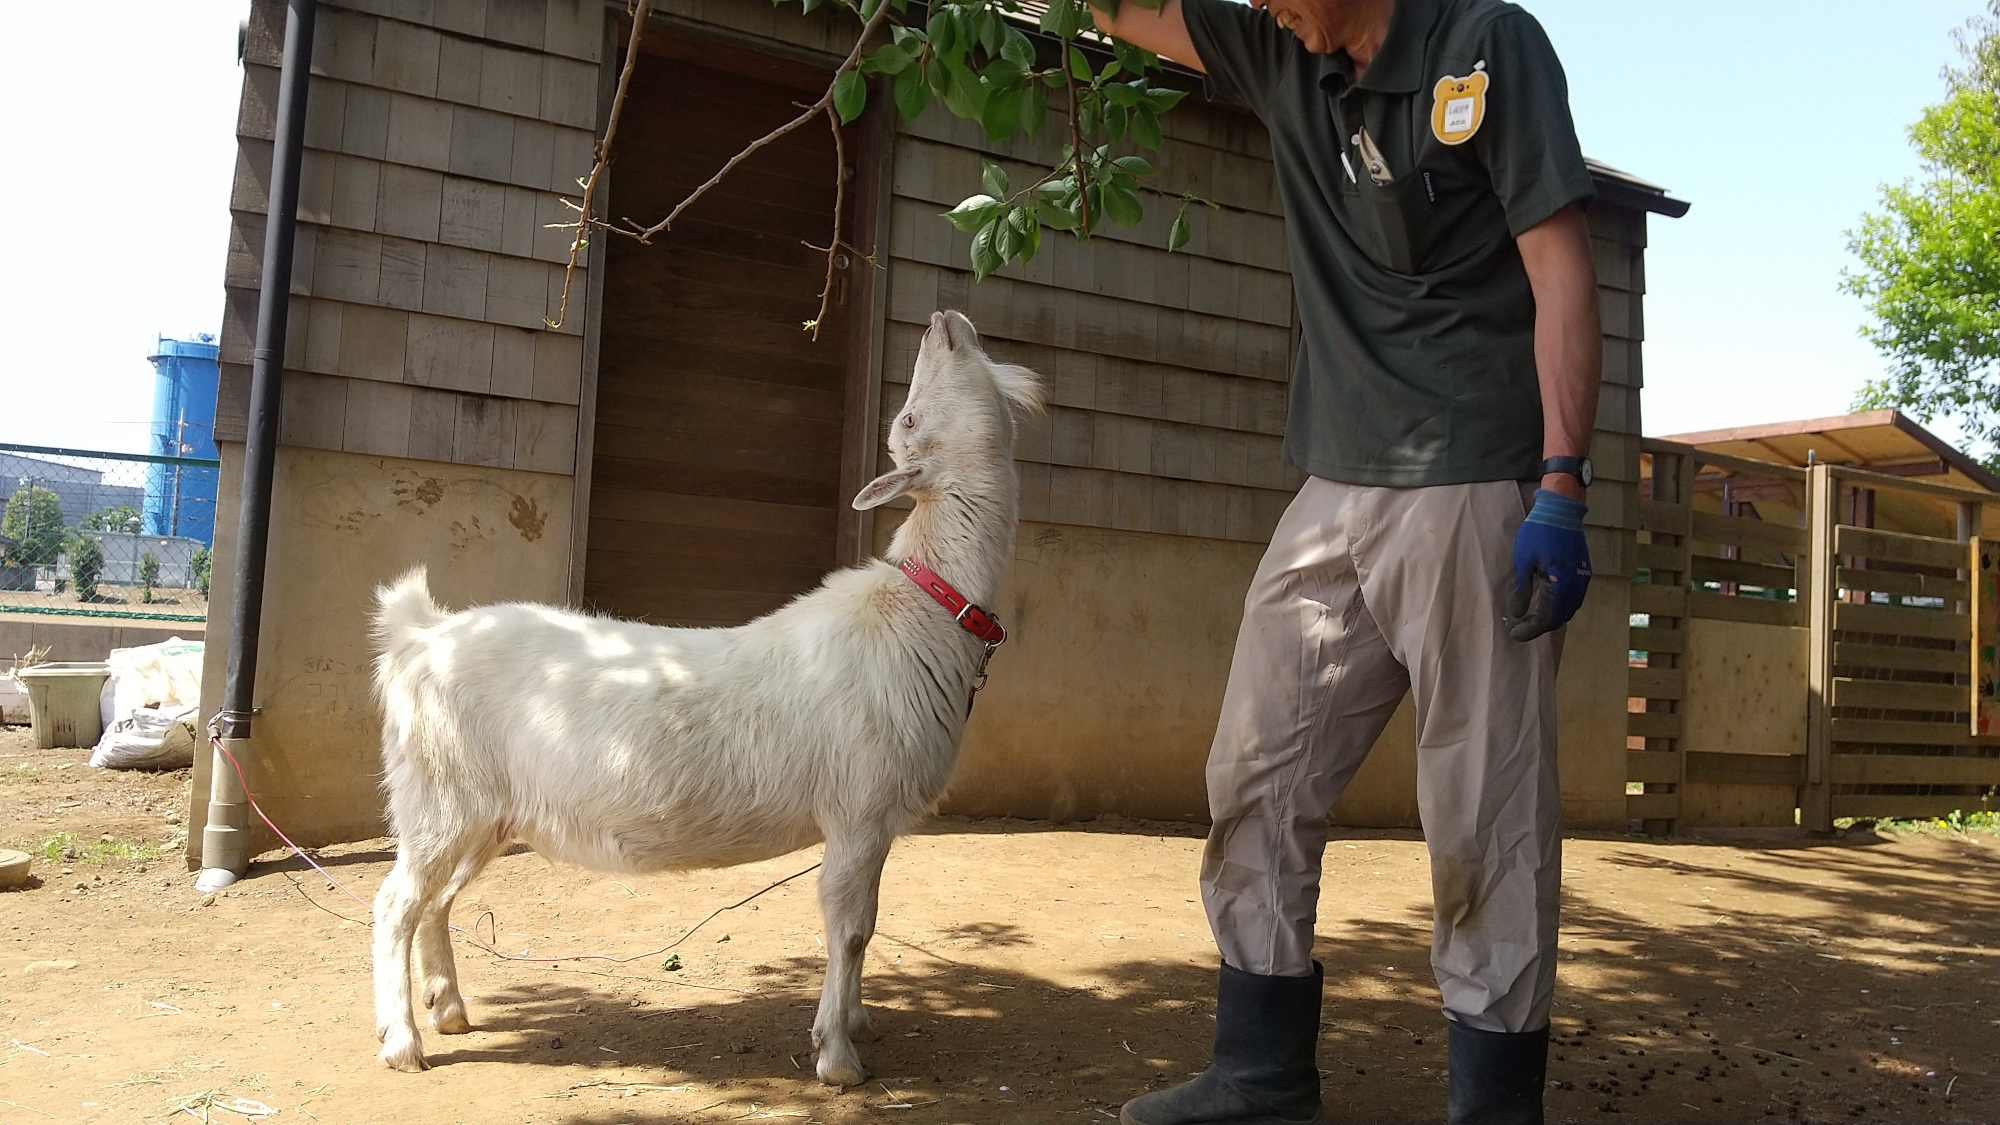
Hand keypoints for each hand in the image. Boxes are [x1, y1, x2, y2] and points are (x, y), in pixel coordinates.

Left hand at [1506, 490, 1590, 641]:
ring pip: (1568, 610)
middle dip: (1538, 626)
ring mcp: (1582, 579)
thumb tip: (1516, 614)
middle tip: (1517, 626)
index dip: (1530, 630)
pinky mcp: (1583, 572)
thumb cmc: (1538, 532)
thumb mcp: (1523, 561)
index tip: (1513, 634)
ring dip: (1549, 618)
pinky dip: (1559, 607)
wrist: (1562, 509)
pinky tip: (1544, 603)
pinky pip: (1573, 598)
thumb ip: (1521, 590)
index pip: (1547, 618)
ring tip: (1527, 617)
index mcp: (1560, 583)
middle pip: (1559, 618)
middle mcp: (1576, 585)